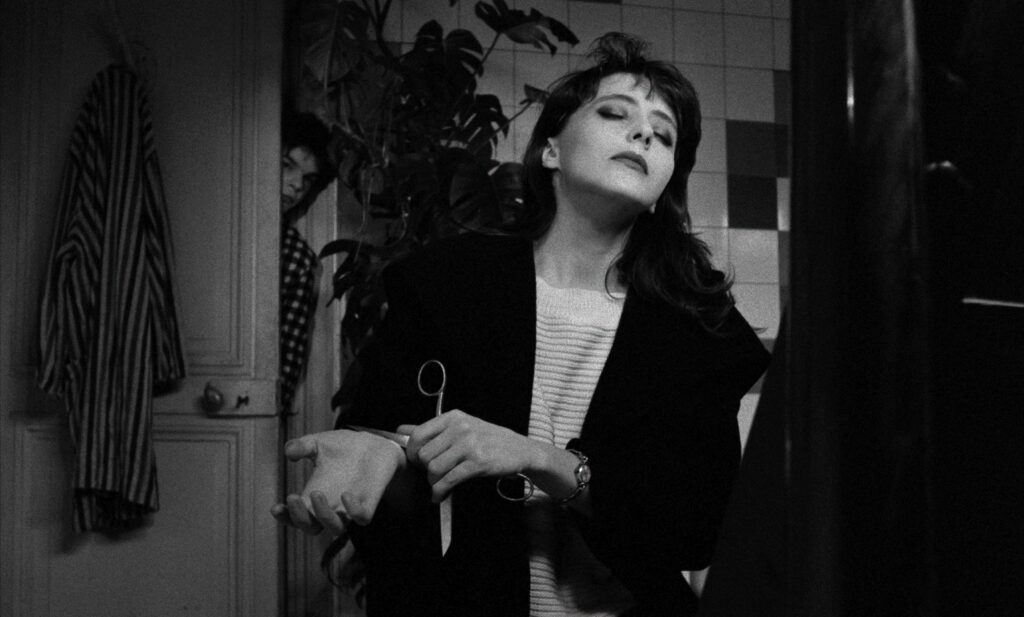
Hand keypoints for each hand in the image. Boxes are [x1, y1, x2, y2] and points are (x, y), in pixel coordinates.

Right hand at [270, 429, 406, 534]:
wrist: (373, 443)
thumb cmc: (342, 447)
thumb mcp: (318, 443)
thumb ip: (302, 446)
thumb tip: (289, 451)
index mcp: (313, 496)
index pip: (296, 517)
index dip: (285, 517)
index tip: (276, 508)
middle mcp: (330, 506)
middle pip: (311, 528)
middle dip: (299, 518)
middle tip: (293, 498)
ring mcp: (350, 508)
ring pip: (336, 529)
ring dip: (324, 516)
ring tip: (316, 493)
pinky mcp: (369, 503)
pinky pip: (362, 518)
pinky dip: (354, 511)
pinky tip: (346, 495)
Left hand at [399, 410, 539, 502]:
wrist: (521, 449)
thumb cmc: (489, 439)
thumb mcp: (462, 426)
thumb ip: (432, 429)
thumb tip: (402, 429)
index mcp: (453, 417)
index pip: (417, 434)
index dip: (411, 452)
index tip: (417, 462)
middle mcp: (460, 428)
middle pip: (423, 454)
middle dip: (424, 470)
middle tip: (433, 475)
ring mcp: (469, 444)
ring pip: (433, 468)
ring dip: (433, 482)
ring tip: (439, 485)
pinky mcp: (478, 462)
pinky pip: (448, 480)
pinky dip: (440, 492)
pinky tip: (441, 495)